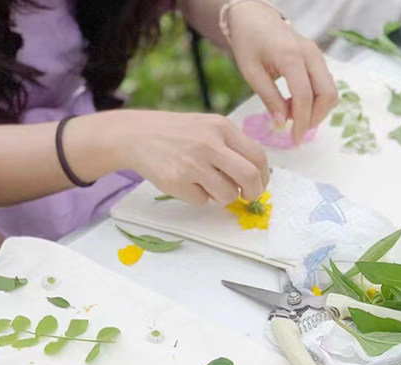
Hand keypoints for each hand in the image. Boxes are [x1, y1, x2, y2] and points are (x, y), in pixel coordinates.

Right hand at [110, 109, 268, 204]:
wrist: (137, 135)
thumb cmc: (179, 134)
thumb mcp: (209, 127)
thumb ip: (233, 146)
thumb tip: (257, 177)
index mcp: (221, 127)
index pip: (258, 156)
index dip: (263, 176)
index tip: (259, 185)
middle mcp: (209, 143)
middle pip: (249, 177)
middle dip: (254, 193)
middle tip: (247, 197)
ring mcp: (192, 163)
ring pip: (228, 194)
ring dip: (224, 197)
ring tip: (209, 185)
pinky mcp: (177, 181)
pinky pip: (203, 201)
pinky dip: (200, 197)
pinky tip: (188, 183)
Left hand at [227, 4, 337, 142]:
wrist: (254, 17)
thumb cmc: (249, 42)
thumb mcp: (251, 72)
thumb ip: (269, 98)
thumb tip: (282, 124)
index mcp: (291, 56)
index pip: (304, 96)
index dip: (302, 122)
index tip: (294, 140)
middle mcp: (310, 54)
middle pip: (327, 94)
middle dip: (315, 118)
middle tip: (296, 129)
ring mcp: (317, 55)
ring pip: (330, 91)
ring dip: (317, 110)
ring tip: (294, 115)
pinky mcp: (318, 59)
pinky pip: (325, 85)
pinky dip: (316, 100)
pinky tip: (297, 104)